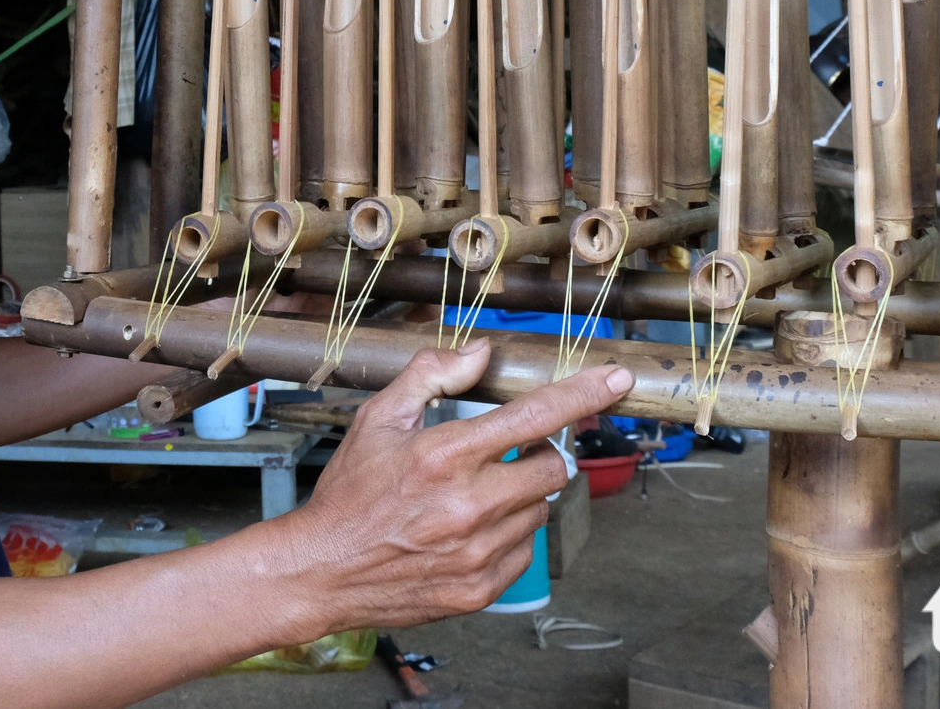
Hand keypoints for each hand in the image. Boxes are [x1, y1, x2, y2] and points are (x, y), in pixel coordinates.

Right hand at [271, 342, 634, 633]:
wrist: (322, 572)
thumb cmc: (349, 493)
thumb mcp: (377, 419)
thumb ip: (431, 376)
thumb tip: (481, 351)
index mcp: (447, 455)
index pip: (535, 416)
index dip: (583, 393)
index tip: (617, 379)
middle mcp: (470, 504)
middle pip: (555, 469)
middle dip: (542, 454)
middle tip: (511, 453)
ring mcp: (479, 551)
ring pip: (540, 510)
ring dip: (522, 495)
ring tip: (476, 496)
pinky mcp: (481, 588)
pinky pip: (526, 551)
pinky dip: (510, 535)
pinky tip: (471, 530)